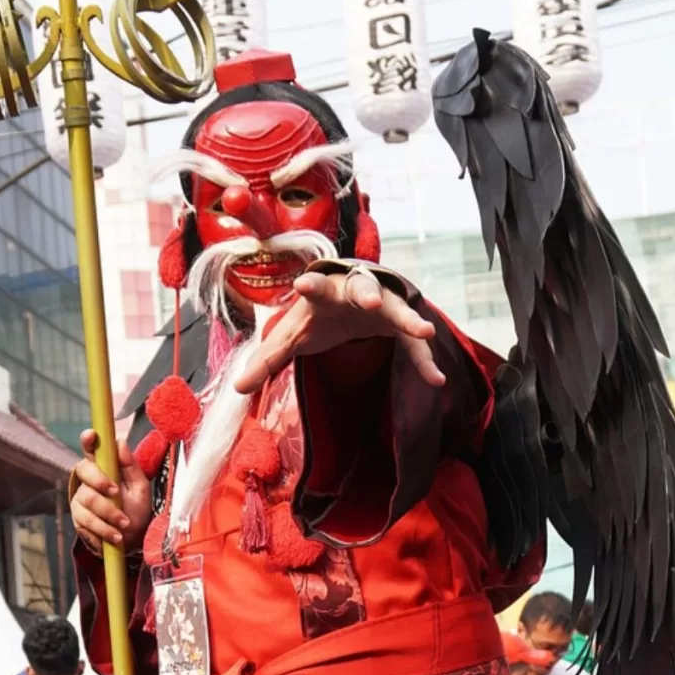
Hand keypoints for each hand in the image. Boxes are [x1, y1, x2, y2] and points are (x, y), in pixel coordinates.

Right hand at [71, 431, 151, 552]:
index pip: (91, 449)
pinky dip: (103, 530)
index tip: (91, 435)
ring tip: (124, 524)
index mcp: (104, 467)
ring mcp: (81, 499)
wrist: (133, 540)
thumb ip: (130, 466)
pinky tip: (116, 536)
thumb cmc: (137, 509)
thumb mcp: (140, 487)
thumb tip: (120, 442)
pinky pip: (86, 522)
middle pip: (83, 470)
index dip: (88, 440)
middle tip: (115, 492)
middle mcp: (88, 480)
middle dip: (99, 481)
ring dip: (108, 513)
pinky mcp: (78, 519)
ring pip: (86, 499)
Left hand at [233, 270, 444, 395]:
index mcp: (325, 292)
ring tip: (424, 331)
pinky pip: (413, 345)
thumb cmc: (319, 315)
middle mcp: (355, 292)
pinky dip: (424, 361)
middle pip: (363, 288)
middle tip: (369, 301)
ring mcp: (382, 305)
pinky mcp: (399, 323)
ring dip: (408, 319)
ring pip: (397, 308)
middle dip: (367, 293)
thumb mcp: (293, 335)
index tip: (304, 284)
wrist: (351, 300)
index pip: (316, 287)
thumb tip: (238, 389)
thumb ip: (268, 359)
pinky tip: (436, 381)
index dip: (311, 287)